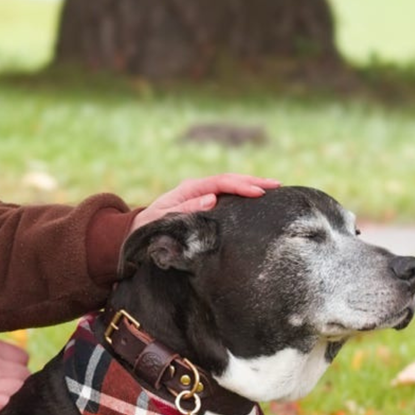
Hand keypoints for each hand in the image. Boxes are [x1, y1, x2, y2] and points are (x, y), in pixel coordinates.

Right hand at [0, 337, 30, 413]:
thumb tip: (11, 362)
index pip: (23, 357)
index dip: (17, 365)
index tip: (10, 371)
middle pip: (25, 374)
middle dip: (18, 380)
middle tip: (6, 385)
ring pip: (21, 389)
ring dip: (15, 393)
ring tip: (3, 395)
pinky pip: (10, 404)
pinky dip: (8, 406)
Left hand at [132, 173, 278, 231]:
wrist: (137, 234)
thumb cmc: (149, 228)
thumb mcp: (164, 219)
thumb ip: (186, 209)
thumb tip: (212, 198)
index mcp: (189, 189)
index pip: (220, 182)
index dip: (240, 186)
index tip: (259, 192)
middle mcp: (198, 189)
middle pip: (230, 180)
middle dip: (253, 181)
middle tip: (277, 185)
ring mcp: (202, 197)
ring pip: (230, 188)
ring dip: (251, 186)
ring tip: (274, 189)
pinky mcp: (204, 207)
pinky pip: (227, 200)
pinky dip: (243, 198)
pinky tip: (258, 201)